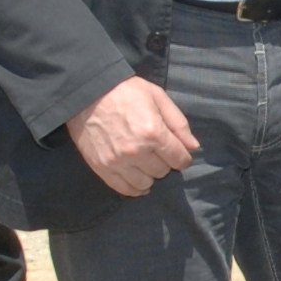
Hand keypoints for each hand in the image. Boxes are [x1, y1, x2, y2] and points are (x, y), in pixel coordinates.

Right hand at [69, 76, 196, 197]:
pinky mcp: (102, 168)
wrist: (87, 92)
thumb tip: (193, 147)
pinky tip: (137, 178)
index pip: (179, 160)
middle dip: (164, 163)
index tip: (179, 154)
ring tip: (145, 163)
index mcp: (153, 133)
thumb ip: (178, 123)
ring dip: (149, 175)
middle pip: (163, 172)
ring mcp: (118, 162)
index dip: (183, 157)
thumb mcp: (157, 97)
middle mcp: (137, 151)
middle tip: (157, 152)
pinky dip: (134, 188)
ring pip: (145, 184)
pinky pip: (125, 189)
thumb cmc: (125, 91)